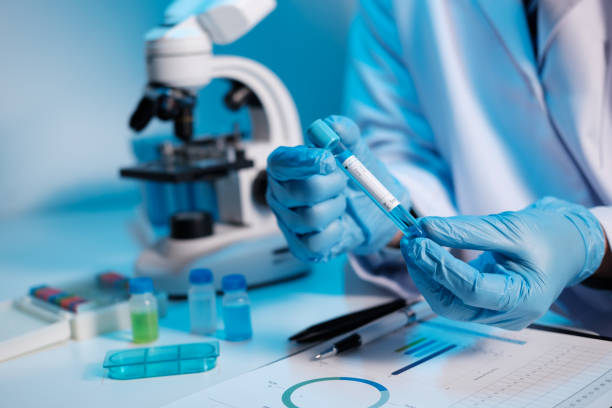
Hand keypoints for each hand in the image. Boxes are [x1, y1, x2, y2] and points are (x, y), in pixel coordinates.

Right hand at [266, 115, 408, 261]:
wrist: (372, 210)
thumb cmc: (355, 179)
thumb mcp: (355, 150)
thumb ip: (345, 132)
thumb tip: (332, 126)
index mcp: (286, 168)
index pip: (281, 163)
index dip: (304, 161)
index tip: (328, 158)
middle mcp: (281, 195)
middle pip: (301, 192)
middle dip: (332, 186)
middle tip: (342, 182)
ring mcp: (288, 223)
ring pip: (311, 218)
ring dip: (336, 208)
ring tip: (340, 202)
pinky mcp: (300, 247)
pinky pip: (315, 243)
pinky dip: (334, 233)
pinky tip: (337, 223)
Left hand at [401, 197, 605, 329]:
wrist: (566, 244)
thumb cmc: (547, 236)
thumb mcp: (510, 226)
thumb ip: (467, 230)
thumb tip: (425, 228)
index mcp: (524, 299)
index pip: (472, 290)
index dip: (441, 267)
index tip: (419, 241)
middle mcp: (508, 315)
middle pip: (453, 304)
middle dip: (426, 273)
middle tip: (410, 241)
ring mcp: (494, 314)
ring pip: (448, 303)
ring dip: (426, 274)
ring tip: (413, 244)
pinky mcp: (484, 306)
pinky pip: (453, 296)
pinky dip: (436, 275)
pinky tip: (425, 254)